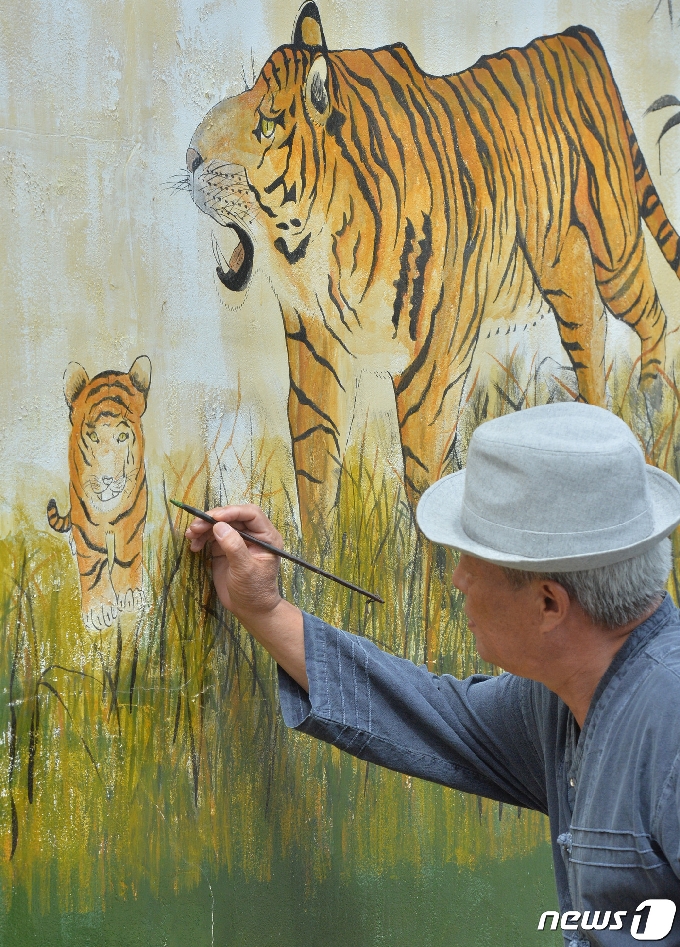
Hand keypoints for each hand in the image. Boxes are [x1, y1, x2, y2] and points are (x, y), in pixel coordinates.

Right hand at [186, 504, 282, 623]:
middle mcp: (253, 534)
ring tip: (190, 535)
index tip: (213, 517)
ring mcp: (238, 540)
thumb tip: (219, 526)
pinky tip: (194, 546)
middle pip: (232, 516)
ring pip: (220, 524)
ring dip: (203, 527)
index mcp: (266, 536)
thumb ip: (234, 547)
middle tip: (195, 526)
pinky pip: (212, 536)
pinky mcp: (225, 548)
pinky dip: (201, 538)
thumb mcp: (245, 569)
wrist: (249, 609)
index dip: (232, 512)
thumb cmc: (254, 591)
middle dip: (212, 519)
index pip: (250, 514)